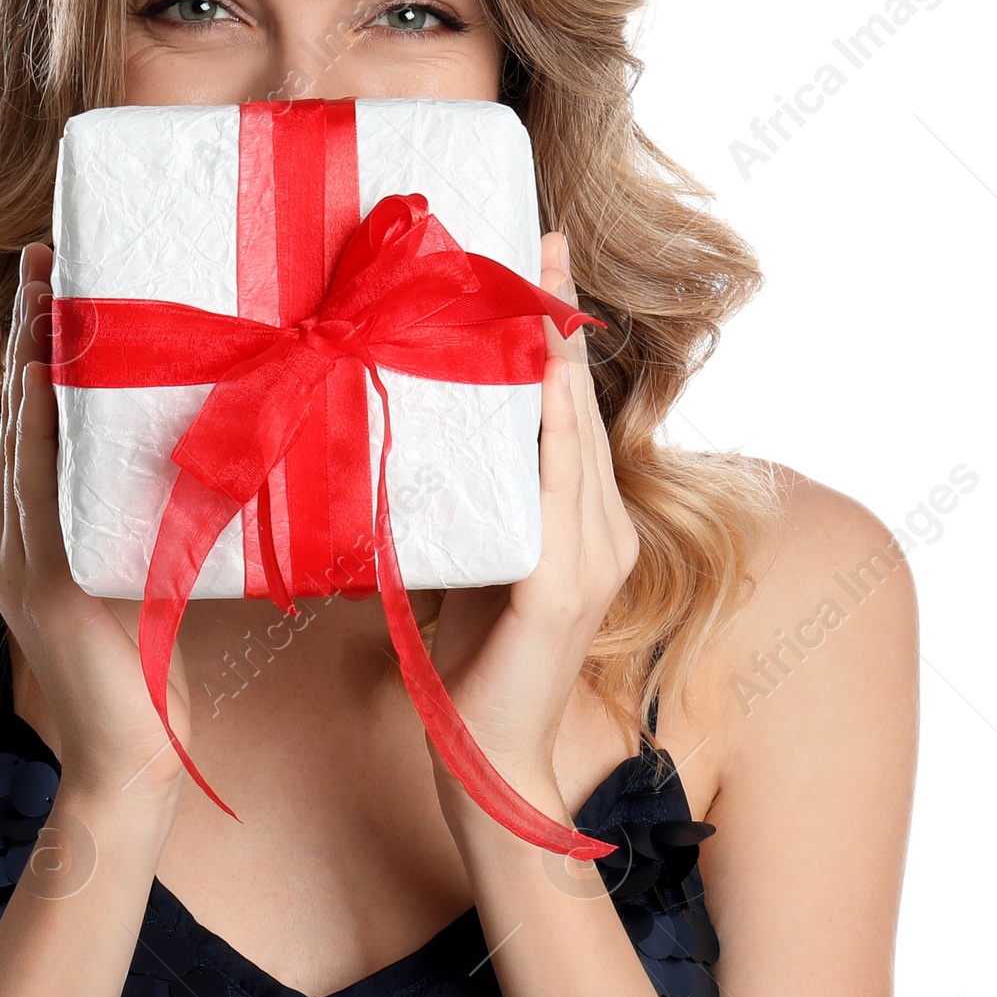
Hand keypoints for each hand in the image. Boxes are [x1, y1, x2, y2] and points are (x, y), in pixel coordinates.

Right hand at [0, 244, 188, 814]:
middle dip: (32, 330)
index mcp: (34, 533)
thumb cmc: (154, 668)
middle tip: (49, 253)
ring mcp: (19, 559)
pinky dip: (39, 431)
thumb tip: (214, 442)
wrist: (135, 761)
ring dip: (34, 358)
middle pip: (20, 412)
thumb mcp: (152, 569)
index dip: (43, 347)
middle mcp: (12, 537)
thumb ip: (155, 513)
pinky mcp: (39, 584)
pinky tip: (47, 379)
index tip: (62, 279)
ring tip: (48, 289)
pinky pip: (34, 490)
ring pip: (21, 438)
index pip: (37, 421)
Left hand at [429, 231, 638, 831]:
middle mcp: (600, 525)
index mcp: (578, 518)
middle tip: (539, 233)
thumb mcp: (461, 561)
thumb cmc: (465, 667)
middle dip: (556, 312)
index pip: (565, 405)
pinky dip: (543, 424)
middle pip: (576, 397)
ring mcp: (590, 553)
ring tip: (534, 277)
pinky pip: (554, 484)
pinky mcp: (561, 586)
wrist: (485, 763)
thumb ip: (456, 503)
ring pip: (570, 428)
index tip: (533, 253)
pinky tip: (531, 376)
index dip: (552, 328)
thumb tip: (396, 431)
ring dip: (550, 349)